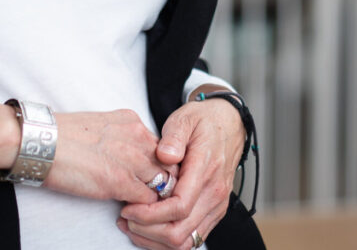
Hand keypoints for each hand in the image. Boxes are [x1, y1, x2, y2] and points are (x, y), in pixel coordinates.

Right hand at [0, 103, 171, 205]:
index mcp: (132, 120)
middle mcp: (137, 136)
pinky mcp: (120, 181)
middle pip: (169, 165)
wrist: (40, 141)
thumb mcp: (101, 125)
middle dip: (163, 182)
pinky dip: (141, 209)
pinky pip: (147, 200)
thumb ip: (122, 137)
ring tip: (140, 206)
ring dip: (154, 197)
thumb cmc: (62, 136)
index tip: (149, 178)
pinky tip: (126, 209)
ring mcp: (131, 159)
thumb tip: (129, 155)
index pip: (162, 147)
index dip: (158, 165)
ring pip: (162, 183)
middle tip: (151, 197)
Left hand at [117, 92, 244, 249]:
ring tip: (133, 225)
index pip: (179, 207)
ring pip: (186, 242)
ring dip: (156, 240)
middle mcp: (214, 194)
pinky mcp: (214, 212)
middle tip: (127, 218)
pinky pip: (192, 239)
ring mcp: (216, 206)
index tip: (129, 208)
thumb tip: (164, 155)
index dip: (150, 214)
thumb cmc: (205, 122)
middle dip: (148, 230)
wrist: (229, 124)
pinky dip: (168, 240)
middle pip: (180, 232)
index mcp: (206, 170)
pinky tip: (150, 228)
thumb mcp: (185, 119)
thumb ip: (173, 136)